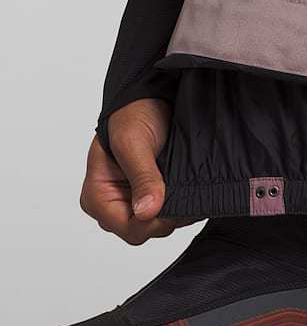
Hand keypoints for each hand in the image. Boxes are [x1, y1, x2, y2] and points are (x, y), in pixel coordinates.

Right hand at [80, 98, 192, 244]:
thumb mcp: (134, 143)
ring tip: (189, 183)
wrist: (148, 95)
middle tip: (187, 188)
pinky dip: (182, 202)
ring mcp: (131, 201)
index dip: (156, 221)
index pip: (131, 230)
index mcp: (97, 198)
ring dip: (178, 207)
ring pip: (160, 223)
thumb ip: (142, 177)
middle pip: (147, 230)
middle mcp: (112, 205)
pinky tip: (191, 186)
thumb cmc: (133, 114)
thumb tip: (146, 212)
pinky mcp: (150, 195)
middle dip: (170, 214)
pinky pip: (169, 211)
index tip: (176, 200)